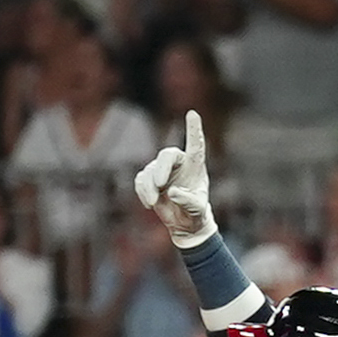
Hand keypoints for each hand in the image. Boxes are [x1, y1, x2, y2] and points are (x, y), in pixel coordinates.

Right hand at [133, 110, 217, 246]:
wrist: (184, 222)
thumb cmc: (195, 213)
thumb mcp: (197, 210)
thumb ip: (188, 201)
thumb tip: (172, 192)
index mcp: (195, 166)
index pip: (195, 145)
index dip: (193, 130)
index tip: (192, 114)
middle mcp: (179, 163)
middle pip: (166, 155)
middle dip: (160, 169)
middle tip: (159, 185)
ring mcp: (162, 169)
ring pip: (150, 171)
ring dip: (149, 187)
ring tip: (154, 203)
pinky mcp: (149, 178)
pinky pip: (140, 180)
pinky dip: (142, 192)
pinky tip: (149, 204)